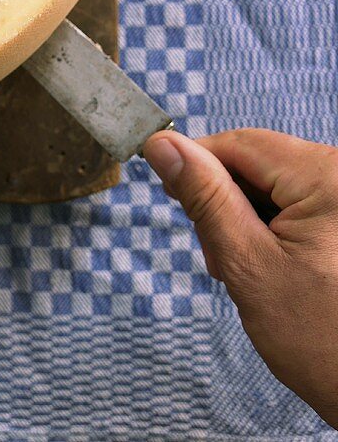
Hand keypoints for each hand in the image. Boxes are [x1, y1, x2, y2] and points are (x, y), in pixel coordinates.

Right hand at [144, 127, 337, 427]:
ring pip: (274, 182)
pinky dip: (273, 227)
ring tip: (244, 270)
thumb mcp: (248, 264)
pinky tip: (270, 265)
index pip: (239, 143)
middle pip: (258, 161)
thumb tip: (162, 144)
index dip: (195, 164)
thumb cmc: (323, 341)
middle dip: (224, 201)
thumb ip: (204, 197)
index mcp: (328, 176)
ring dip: (246, 217)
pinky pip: (298, 201)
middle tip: (217, 256)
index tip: (170, 193)